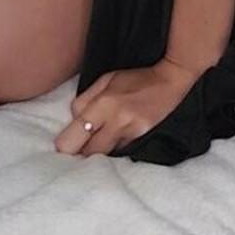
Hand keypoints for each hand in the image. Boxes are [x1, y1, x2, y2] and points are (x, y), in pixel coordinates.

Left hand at [55, 57, 203, 156]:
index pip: (73, 137)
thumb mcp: (106, 80)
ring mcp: (130, 132)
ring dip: (95, 152)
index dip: (65, 143)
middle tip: (77, 147)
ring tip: (94, 143)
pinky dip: (112, 147)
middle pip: (86, 154)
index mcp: (103, 104)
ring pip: (102, 156)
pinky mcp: (140, 138)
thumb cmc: (134, 78)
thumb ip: (85, 100)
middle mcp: (115, 122)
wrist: (170, 81)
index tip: (64, 142)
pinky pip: (118, 151)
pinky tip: (113, 137)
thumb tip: (73, 120)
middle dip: (79, 152)